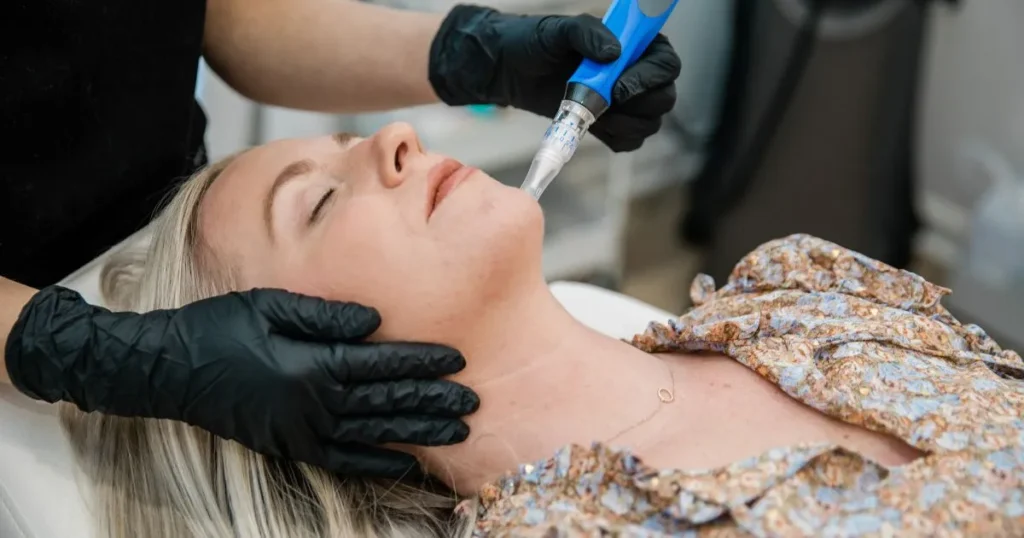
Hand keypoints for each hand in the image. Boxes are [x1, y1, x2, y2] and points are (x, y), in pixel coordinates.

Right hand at [5, 286, 478, 477]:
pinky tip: (406, 464)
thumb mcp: (270, 304)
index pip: (383, 364)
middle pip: (388, 403)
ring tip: (458, 432)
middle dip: (434, 401)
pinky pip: (343, 462)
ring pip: (375, 434)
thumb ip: (326, 315)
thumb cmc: (218, 327)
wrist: (169, 369)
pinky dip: (377, 465)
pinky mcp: (290, 446)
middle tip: (474, 402)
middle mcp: (314, 404)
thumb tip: (376, 320)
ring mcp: (302, 431)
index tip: (459, 359)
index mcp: (312, 364)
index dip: (423, 362)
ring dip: (419, 434)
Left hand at [429, 5, 681, 151]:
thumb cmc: (535, 43)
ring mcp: (626, 101)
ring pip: (649, 123)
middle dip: (640, 106)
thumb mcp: (558, 31)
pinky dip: (616, 139)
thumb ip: (586, 34)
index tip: (620, 87)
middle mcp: (637, 72)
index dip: (650, 78)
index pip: (665, 63)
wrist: (512, 70)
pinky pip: (629, 141)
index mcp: (634, 43)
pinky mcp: (612, 123)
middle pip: (663, 97)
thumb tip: (613, 52)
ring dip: (626, 125)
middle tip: (606, 104)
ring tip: (594, 116)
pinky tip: (593, 128)